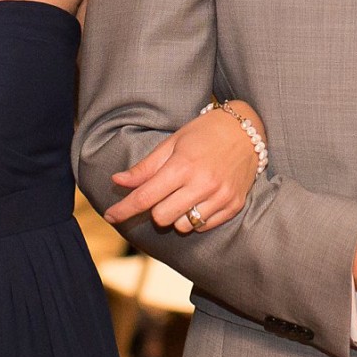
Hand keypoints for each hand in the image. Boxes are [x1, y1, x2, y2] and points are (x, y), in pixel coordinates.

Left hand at [105, 103, 263, 232]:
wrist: (247, 130)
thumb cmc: (204, 133)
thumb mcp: (172, 143)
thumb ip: (145, 167)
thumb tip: (117, 181)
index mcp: (183, 165)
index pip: (146, 197)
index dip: (124, 209)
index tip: (110, 216)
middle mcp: (203, 183)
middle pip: (162, 217)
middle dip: (155, 209)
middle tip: (163, 193)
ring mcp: (220, 196)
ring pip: (183, 226)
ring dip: (176, 216)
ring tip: (184, 195)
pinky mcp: (233, 205)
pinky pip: (204, 226)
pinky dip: (196, 218)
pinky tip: (200, 199)